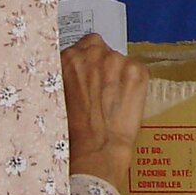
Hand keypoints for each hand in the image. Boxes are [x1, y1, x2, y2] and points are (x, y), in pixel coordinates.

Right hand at [61, 33, 147, 190]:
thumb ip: (66, 77)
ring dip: (119, 75)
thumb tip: (73, 73)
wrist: (97, 148)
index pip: (83, 46)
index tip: (90, 74)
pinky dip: (135, 83)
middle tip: (102, 90)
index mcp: (68, 58)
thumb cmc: (74, 131)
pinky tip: (127, 101)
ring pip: (120, 61)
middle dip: (102, 67)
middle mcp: (92, 54)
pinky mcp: (137, 71)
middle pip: (102, 50)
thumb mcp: (58, 96)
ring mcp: (116, 60)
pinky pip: (137, 71)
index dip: (88, 63)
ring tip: (114, 100)